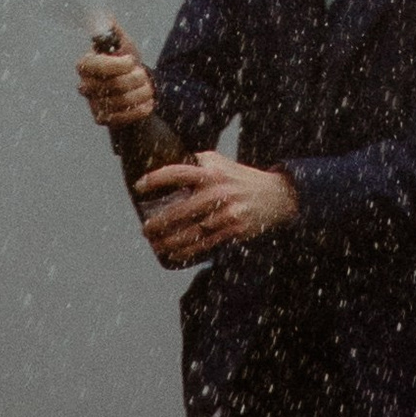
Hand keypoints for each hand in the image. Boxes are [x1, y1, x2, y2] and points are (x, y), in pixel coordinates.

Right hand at [78, 33, 154, 127]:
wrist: (132, 91)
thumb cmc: (126, 65)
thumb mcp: (123, 44)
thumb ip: (113, 31)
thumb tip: (105, 15)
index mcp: (86, 64)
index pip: (95, 65)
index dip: (117, 64)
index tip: (132, 61)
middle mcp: (85, 85)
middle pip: (113, 84)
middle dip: (135, 78)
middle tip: (143, 74)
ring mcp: (92, 104)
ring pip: (121, 100)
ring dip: (141, 93)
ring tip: (148, 88)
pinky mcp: (101, 119)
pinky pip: (123, 117)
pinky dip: (140, 109)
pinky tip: (148, 103)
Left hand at [137, 147, 298, 267]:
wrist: (276, 195)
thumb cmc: (240, 178)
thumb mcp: (220, 162)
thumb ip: (196, 162)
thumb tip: (165, 163)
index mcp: (211, 172)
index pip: (177, 173)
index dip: (155, 179)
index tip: (139, 187)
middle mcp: (218, 191)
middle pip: (180, 211)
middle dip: (158, 223)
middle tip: (145, 229)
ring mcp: (227, 213)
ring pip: (191, 232)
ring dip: (169, 242)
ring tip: (156, 245)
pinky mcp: (235, 230)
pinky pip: (205, 244)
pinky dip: (187, 251)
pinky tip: (175, 254)